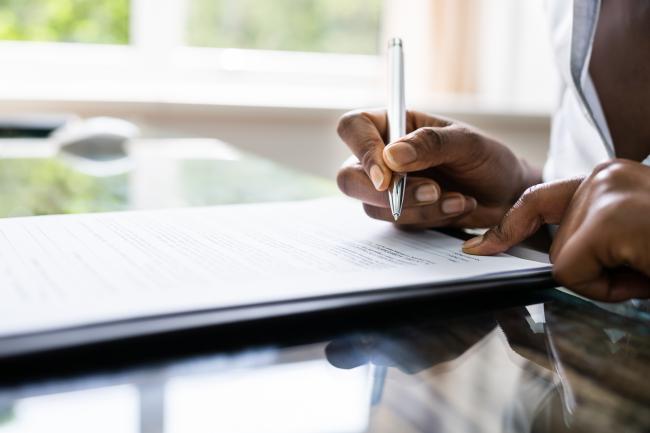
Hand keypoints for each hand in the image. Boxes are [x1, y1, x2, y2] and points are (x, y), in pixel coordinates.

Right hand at [336, 109, 540, 227]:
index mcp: (392, 124)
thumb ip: (430, 144)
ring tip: (458, 197)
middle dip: (384, 193)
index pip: (353, 128)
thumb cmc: (487, 159)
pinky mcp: (400, 213)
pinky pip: (399, 223)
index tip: (388, 176)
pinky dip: (430, 218)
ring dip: (418, 207)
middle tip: (431, 191)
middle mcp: (382, 156)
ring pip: (374, 206)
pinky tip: (457, 206)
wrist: (506, 195)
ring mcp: (388, 188)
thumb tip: (391, 155)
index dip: (362, 151)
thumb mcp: (466, 143)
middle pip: (349, 177)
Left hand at [463, 159, 649, 300]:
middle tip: (639, 266)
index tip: (478, 248)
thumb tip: (562, 267)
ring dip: (603, 282)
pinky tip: (643, 270)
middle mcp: (601, 178)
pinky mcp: (607, 219)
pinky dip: (606, 288)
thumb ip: (593, 239)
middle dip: (590, 271)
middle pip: (553, 246)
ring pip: (561, 263)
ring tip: (645, 267)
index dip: (507, 228)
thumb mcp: (632, 238)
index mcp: (607, 180)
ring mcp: (602, 194)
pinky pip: (572, 274)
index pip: (537, 201)